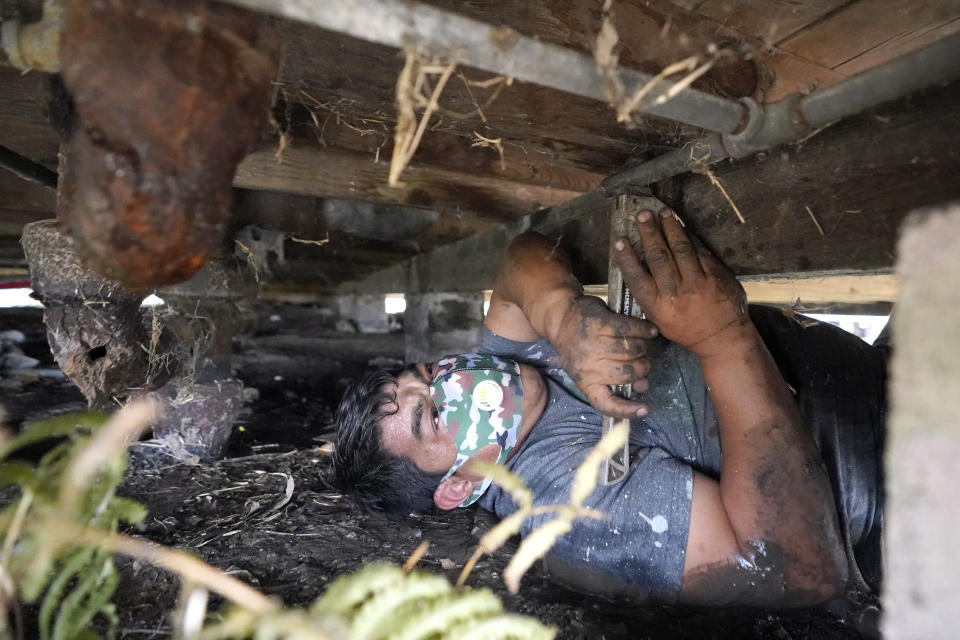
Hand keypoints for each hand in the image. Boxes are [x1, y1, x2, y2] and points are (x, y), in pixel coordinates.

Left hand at [550, 294, 657, 417]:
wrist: (560, 318)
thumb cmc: (577, 347)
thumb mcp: (586, 370)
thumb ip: (612, 380)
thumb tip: (643, 385)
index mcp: (585, 382)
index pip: (606, 404)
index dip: (627, 410)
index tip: (645, 410)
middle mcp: (588, 366)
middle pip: (629, 374)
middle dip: (642, 369)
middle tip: (642, 362)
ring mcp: (594, 344)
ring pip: (633, 351)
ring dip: (643, 348)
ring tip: (642, 345)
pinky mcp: (601, 323)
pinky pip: (631, 329)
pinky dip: (644, 330)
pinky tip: (650, 331)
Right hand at [612, 208, 749, 358]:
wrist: (722, 338)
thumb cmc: (686, 328)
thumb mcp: (660, 319)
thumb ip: (649, 295)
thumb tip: (639, 266)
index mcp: (658, 307)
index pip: (637, 279)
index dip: (627, 258)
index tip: (619, 240)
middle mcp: (676, 294)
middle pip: (659, 258)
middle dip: (649, 233)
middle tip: (642, 215)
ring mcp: (698, 283)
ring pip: (681, 250)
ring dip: (670, 228)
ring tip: (663, 212)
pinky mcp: (716, 276)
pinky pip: (700, 251)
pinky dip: (690, 237)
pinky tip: (682, 226)